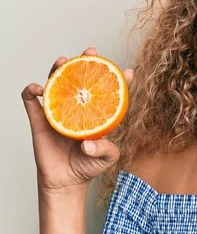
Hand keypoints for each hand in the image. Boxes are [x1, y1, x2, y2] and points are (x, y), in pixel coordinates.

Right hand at [21, 47, 133, 193]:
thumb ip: (104, 150)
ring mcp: (59, 112)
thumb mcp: (107, 158)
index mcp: (97, 114)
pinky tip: (38, 89)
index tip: (128, 71)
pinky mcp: (40, 120)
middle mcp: (78, 108)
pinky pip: (32, 102)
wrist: (66, 181)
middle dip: (85, 63)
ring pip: (56, 83)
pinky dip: (31, 91)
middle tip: (90, 52)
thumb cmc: (89, 166)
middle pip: (81, 80)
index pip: (109, 92)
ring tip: (63, 60)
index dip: (119, 80)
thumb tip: (88, 143)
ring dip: (57, 69)